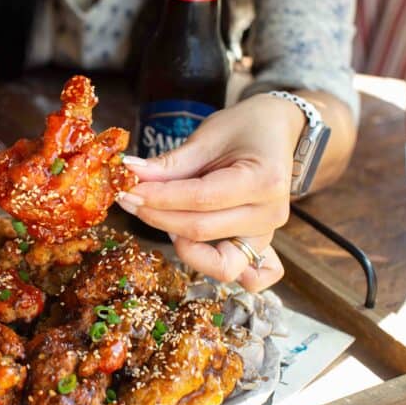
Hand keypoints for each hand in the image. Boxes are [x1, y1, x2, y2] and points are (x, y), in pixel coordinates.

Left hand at [117, 94, 305, 291]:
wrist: (277, 131)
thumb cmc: (245, 128)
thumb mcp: (207, 137)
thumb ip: (170, 164)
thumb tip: (130, 173)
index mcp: (264, 180)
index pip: (200, 199)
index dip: (158, 197)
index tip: (128, 189)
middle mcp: (270, 215)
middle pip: (202, 230)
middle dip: (157, 217)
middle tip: (129, 199)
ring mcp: (268, 235)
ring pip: (218, 262)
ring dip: (180, 244)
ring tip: (159, 216)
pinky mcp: (260, 246)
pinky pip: (245, 276)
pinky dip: (218, 267)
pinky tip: (191, 247)